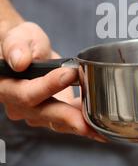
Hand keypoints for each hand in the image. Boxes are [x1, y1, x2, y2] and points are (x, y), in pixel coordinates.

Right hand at [0, 21, 105, 141]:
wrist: (27, 53)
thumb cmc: (22, 43)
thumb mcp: (19, 37)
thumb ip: (17, 46)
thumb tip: (20, 61)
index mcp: (6, 86)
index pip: (26, 92)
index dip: (48, 85)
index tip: (69, 74)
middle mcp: (18, 105)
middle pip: (44, 113)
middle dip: (68, 118)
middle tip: (87, 122)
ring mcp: (35, 113)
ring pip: (58, 122)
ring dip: (80, 124)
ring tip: (100, 128)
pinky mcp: (52, 114)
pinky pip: (68, 121)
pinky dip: (85, 122)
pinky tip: (101, 126)